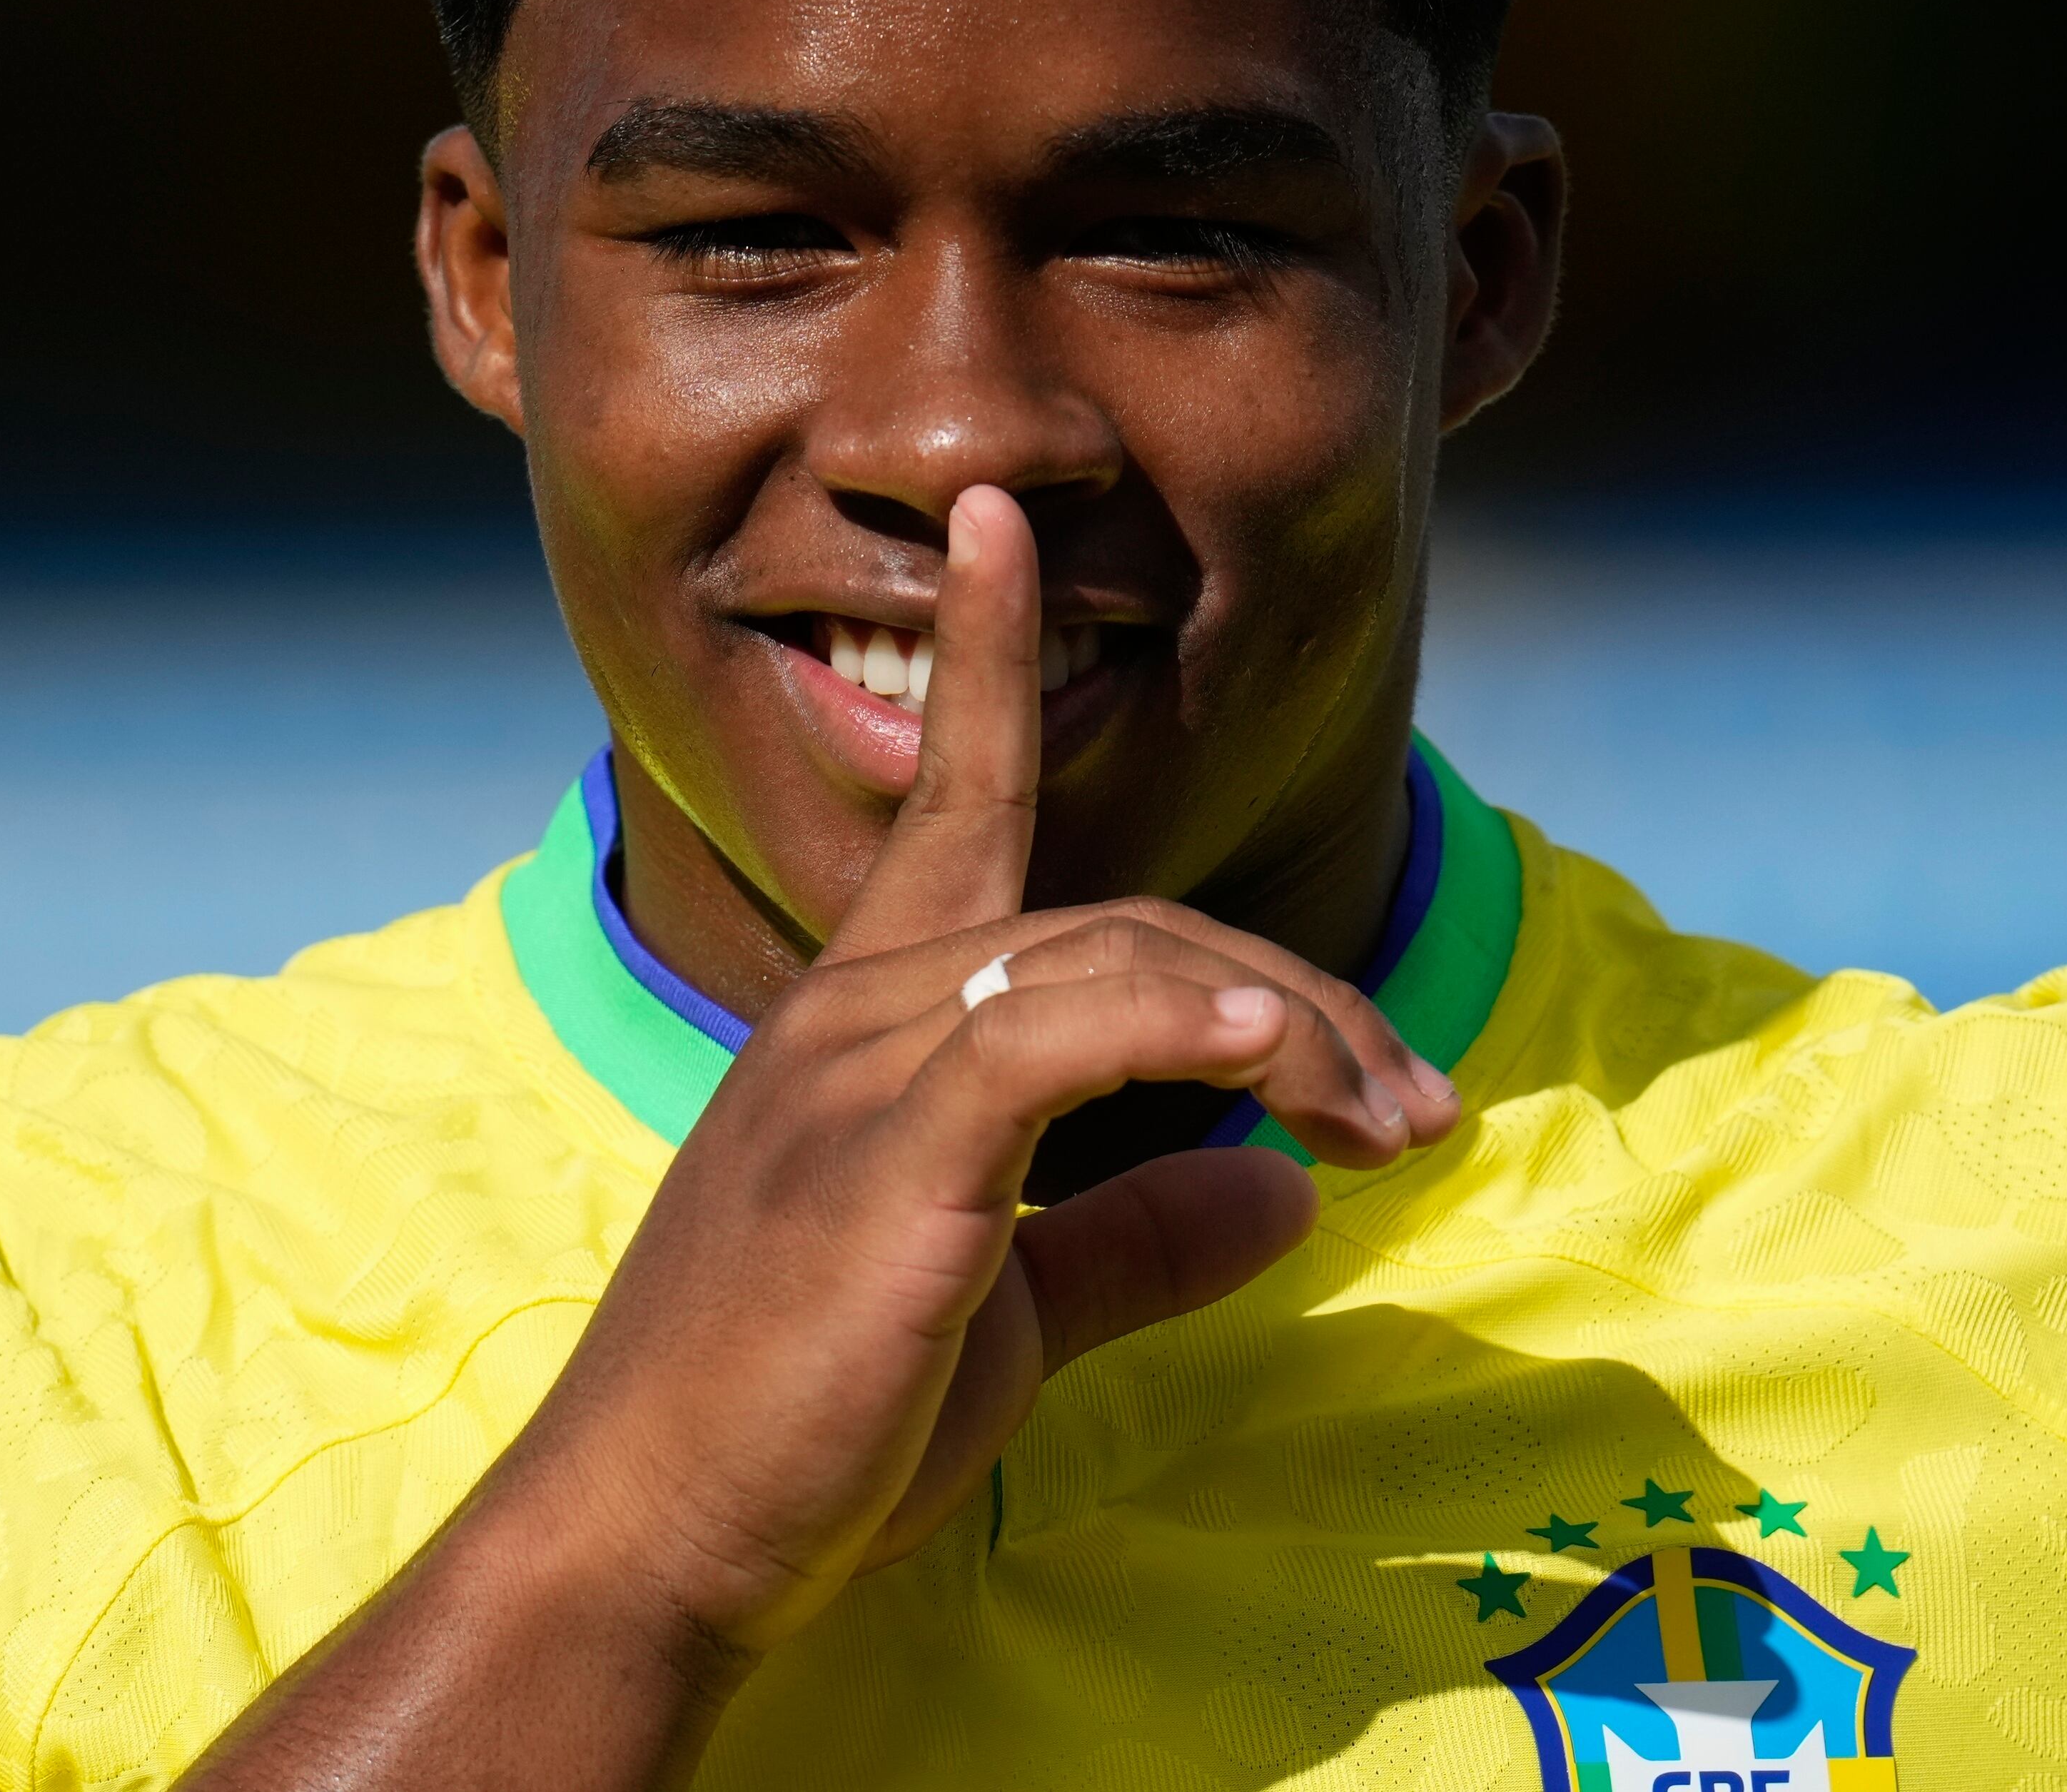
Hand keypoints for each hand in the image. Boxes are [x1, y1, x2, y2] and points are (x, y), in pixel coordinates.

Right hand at [176, 486, 1454, 1791]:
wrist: (650, 1538)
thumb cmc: (805, 1423)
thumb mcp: (1006, 1312)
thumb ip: (1135, 1234)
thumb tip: (1281, 1192)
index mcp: (864, 1023)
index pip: (947, 803)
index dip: (981, 658)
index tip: (1005, 528)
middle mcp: (855, 1010)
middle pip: (1121, 920)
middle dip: (1298, 998)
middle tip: (1416, 1106)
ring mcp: (861, 1070)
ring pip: (1116, 962)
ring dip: (1292, 1030)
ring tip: (1399, 1126)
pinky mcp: (887, 1152)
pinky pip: (1057, 1034)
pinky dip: (1186, 1024)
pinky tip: (1278, 1060)